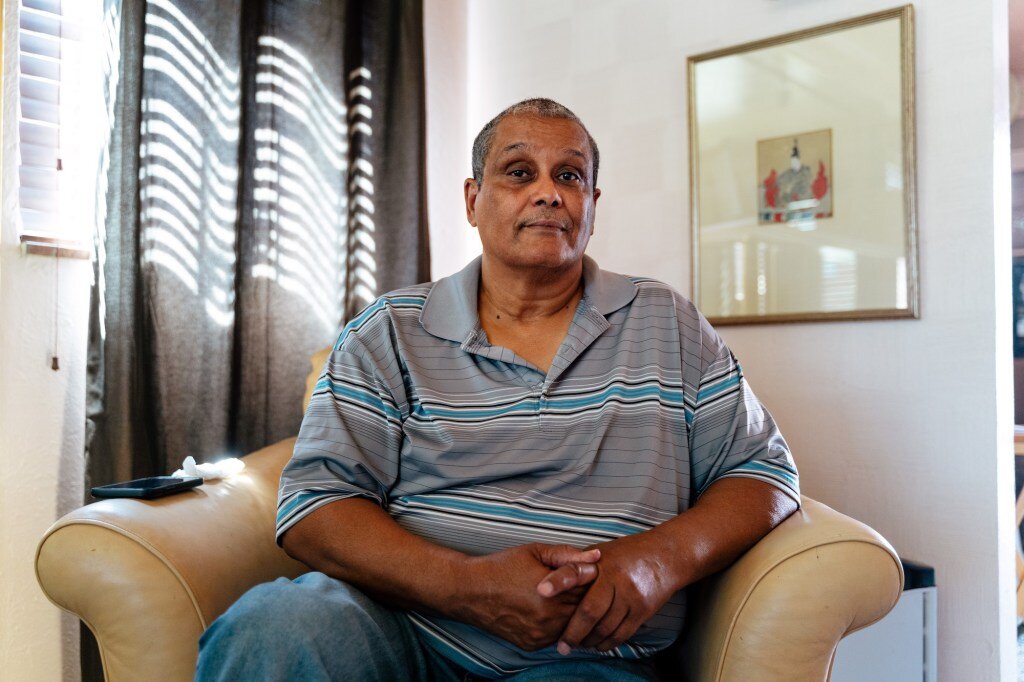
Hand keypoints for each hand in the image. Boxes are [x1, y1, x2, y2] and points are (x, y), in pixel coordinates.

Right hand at [457, 544, 600, 651]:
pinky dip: (558, 624)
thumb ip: (569, 555)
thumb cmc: (503, 567)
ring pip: (572, 625)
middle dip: (583, 595)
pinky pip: (557, 635)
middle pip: (584, 609)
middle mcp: (548, 619)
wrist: (471, 591)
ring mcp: (540, 635)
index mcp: (552, 594)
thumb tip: (597, 557)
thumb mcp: (536, 552)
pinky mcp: (532, 645)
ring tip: (560, 595)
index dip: (589, 577)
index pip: (589, 588)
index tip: (583, 569)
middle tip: (574, 582)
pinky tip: (548, 609)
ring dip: (572, 612)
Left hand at [544, 532, 678, 653]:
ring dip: (588, 641)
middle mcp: (616, 579)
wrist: (664, 556)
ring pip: (605, 628)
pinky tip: (596, 644)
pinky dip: (606, 643)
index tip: (542, 591)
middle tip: (561, 644)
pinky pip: (621, 635)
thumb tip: (552, 580)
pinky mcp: (642, 611)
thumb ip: (578, 566)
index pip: (574, 571)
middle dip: (572, 632)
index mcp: (600, 563)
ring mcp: (631, 596)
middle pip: (589, 611)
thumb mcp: (600, 552)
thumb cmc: (626, 553)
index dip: (558, 581)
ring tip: (577, 645)